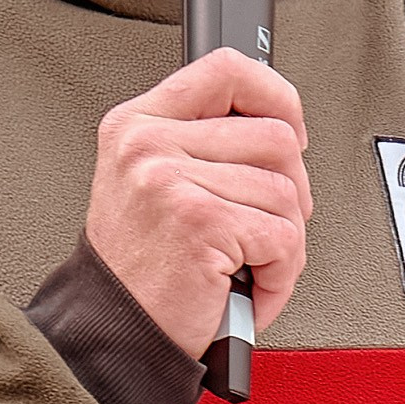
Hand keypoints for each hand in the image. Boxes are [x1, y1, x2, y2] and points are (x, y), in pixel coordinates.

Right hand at [86, 47, 312, 359]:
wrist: (113, 334)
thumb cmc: (139, 271)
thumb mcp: (149, 183)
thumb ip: (201, 144)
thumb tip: (283, 127)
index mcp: (137, 124)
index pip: (227, 70)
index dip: (276, 95)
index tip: (291, 131)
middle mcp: (149, 145)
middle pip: (276, 137)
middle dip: (290, 192)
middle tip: (264, 228)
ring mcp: (171, 180)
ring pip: (287, 192)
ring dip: (285, 243)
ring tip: (249, 266)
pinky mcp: (201, 222)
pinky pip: (284, 237)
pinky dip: (281, 274)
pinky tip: (248, 286)